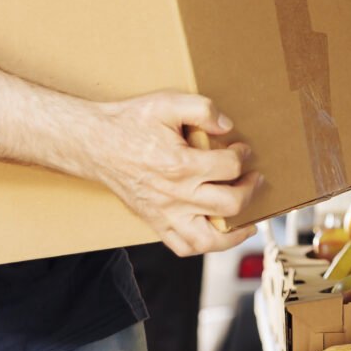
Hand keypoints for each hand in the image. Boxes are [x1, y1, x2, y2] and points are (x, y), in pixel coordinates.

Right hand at [87, 92, 260, 255]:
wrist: (95, 143)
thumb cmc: (130, 122)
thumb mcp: (168, 102)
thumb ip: (202, 109)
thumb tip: (227, 126)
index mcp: (181, 165)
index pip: (229, 167)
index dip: (242, 155)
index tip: (242, 149)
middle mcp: (175, 195)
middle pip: (229, 204)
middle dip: (250, 190)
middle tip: (255, 179)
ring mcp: (164, 214)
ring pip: (208, 239)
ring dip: (234, 233)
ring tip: (247, 223)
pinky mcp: (154, 222)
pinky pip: (182, 247)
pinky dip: (203, 246)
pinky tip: (216, 234)